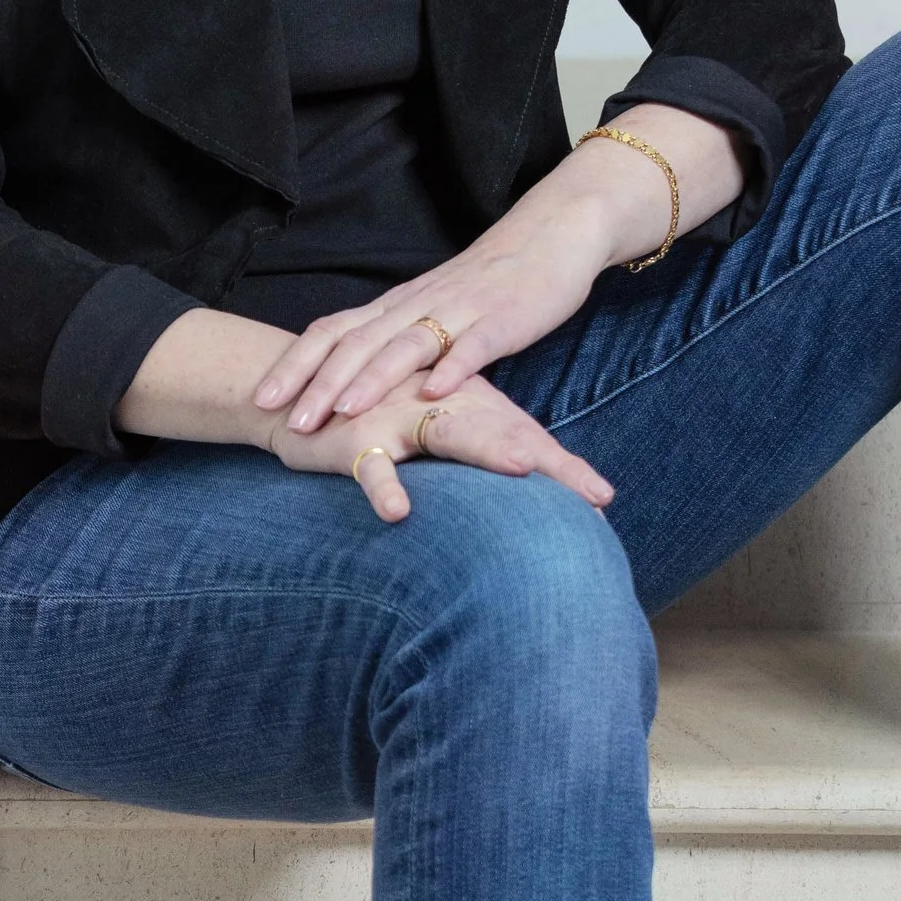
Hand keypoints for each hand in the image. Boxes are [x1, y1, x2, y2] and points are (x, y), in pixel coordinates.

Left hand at [252, 104, 739, 436]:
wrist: (553, 233)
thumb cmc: (491, 281)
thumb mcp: (433, 310)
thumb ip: (397, 342)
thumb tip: (353, 382)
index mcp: (397, 305)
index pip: (333, 332)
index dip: (295, 365)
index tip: (261, 398)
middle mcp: (418, 306)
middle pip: (358, 343)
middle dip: (318, 383)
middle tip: (285, 420)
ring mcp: (461, 311)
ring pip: (406, 346)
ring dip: (372, 380)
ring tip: (342, 412)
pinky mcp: (504, 319)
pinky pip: (475, 345)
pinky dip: (453, 369)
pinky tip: (434, 395)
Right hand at [264, 369, 613, 523]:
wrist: (296, 388)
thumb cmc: (374, 416)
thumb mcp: (430, 432)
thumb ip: (472, 458)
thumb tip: (519, 496)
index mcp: (467, 407)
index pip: (527, 439)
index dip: (566, 470)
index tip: (605, 501)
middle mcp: (443, 408)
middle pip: (508, 436)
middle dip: (551, 464)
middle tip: (593, 494)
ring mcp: (401, 418)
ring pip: (450, 434)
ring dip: (487, 449)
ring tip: (523, 468)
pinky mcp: (358, 438)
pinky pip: (373, 467)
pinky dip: (386, 486)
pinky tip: (398, 512)